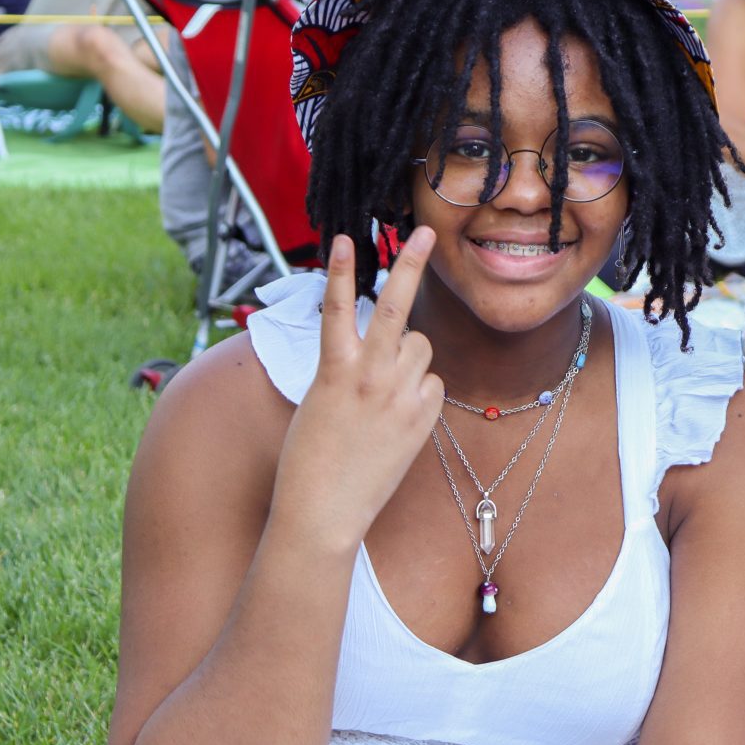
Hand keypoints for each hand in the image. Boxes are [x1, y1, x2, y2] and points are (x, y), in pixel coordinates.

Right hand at [269, 230, 444, 556]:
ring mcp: (398, 396)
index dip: (338, 270)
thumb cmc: (311, 457)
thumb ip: (348, 367)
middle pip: (395, 308)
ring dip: (410, 354)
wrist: (325, 511)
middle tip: (427, 233)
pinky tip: (401, 416)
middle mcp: (368, 376)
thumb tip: (383, 347)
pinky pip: (433, 383)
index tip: (344, 237)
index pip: (335, 307)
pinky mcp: (422, 417)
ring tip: (387, 388)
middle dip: (411, 265)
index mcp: (333, 369)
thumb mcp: (319, 400)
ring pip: (421, 346)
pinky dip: (421, 390)